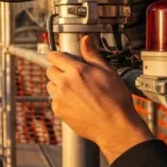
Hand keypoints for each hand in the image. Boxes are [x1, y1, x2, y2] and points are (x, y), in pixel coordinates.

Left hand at [45, 35, 152, 162]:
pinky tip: (76, 102)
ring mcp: (60, 98)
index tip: (61, 59)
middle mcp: (65, 83)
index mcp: (76, 71)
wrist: (115, 126)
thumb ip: (92, 55)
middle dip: (59, 70)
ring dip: (58, 85)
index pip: (54, 56)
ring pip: (50, 85)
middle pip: (50, 70)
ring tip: (76, 90)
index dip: (57, 56)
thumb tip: (85, 39)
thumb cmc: (115, 99)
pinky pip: (54, 100)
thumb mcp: (107, 72)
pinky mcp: (58, 110)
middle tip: (73, 76)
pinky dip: (61, 99)